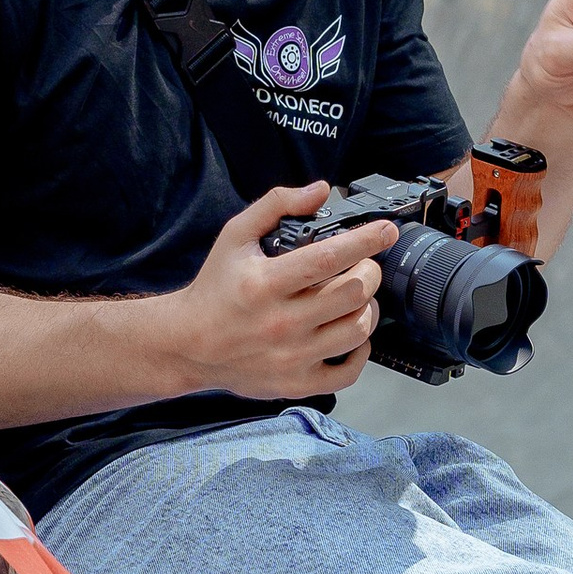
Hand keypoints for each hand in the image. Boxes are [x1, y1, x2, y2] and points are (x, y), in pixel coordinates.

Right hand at [161, 181, 397, 398]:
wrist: (187, 344)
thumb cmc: (215, 289)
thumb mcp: (234, 236)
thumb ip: (275, 205)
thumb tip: (318, 190)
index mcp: (265, 283)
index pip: (330, 258)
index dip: (366, 240)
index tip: (385, 230)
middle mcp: (281, 322)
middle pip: (353, 293)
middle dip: (370, 272)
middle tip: (365, 265)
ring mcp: (291, 356)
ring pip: (357, 330)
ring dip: (367, 308)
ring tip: (356, 297)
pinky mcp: (296, 382)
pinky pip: (348, 372)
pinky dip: (359, 350)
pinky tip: (349, 333)